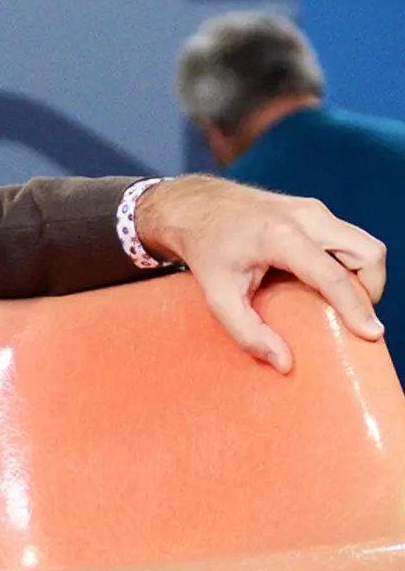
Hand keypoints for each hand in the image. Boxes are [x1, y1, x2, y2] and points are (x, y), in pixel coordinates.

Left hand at [135, 175, 386, 372]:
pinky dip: (353, 266)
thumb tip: (284, 363)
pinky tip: (331, 287)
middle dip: (371, 290)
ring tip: (345, 307)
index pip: (331, 274)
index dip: (355, 307)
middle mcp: (306, 217)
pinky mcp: (316, 211)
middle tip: (355, 321)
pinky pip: (351, 239)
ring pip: (365, 244)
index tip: (371, 334)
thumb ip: (247, 333)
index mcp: (280, 236)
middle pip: (367, 252)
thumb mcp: (217, 297)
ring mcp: (315, 210)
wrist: (198, 207)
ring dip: (366, 278)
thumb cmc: (207, 251)